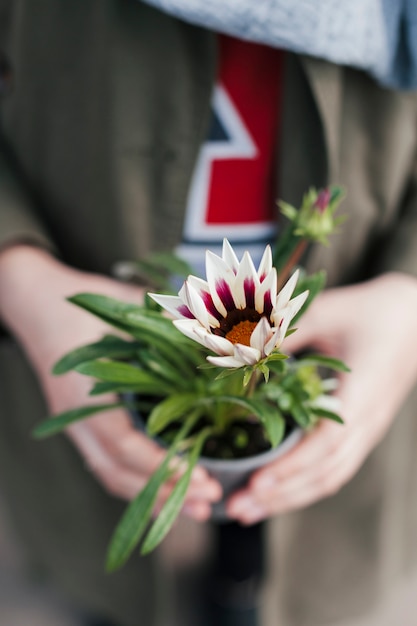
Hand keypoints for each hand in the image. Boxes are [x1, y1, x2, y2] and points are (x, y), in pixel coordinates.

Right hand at [0, 246, 221, 519]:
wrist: (37, 303)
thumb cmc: (80, 305)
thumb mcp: (122, 307)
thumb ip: (164, 324)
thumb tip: (216, 340)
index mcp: (83, 393)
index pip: (122, 446)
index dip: (161, 466)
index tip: (201, 475)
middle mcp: (77, 418)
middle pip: (118, 473)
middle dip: (164, 494)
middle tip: (210, 500)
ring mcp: (78, 424)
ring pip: (114, 475)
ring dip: (154, 496)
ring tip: (197, 507)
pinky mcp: (86, 424)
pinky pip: (111, 463)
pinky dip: (140, 480)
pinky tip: (167, 487)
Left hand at [226, 272, 416, 523]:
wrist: (412, 318)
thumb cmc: (373, 312)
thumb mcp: (328, 312)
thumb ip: (287, 332)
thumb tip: (241, 351)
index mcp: (360, 397)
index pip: (326, 445)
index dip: (291, 467)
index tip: (257, 481)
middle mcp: (366, 423)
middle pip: (325, 474)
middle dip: (280, 496)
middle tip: (236, 508)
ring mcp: (366, 431)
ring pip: (330, 478)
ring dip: (289, 498)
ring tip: (249, 510)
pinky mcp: (360, 430)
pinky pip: (334, 467)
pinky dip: (304, 485)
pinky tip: (278, 492)